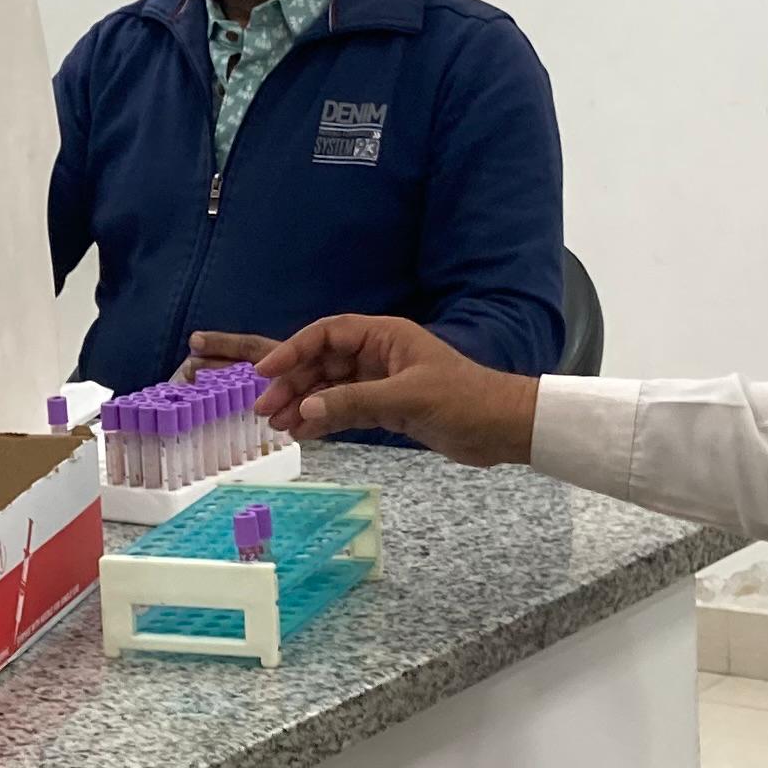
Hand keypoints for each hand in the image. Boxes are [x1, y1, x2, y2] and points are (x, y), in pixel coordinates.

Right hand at [190, 315, 539, 465]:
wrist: (503, 428)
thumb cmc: (465, 400)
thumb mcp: (408, 398)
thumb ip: (355, 402)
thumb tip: (306, 409)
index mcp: (385, 336)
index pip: (328, 334)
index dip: (293, 349)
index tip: (266, 372)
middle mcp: (379, 354)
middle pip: (323, 362)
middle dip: (292, 383)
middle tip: (264, 409)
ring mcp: (381, 381)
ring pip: (330, 388)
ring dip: (303, 403)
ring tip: (276, 426)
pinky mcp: (387, 407)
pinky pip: (345, 409)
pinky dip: (324, 419)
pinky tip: (303, 433)